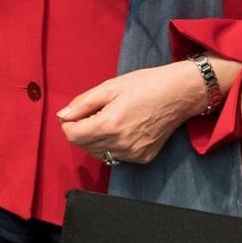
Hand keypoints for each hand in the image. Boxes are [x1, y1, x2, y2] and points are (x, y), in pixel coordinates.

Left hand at [56, 61, 208, 163]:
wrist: (179, 94)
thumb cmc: (144, 84)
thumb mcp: (110, 87)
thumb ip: (83, 103)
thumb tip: (63, 115)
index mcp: (110, 124)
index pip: (73, 136)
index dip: (68, 124)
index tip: (73, 114)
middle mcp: (121, 144)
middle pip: (84, 146)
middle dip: (80, 131)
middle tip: (92, 113)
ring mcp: (133, 154)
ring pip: (99, 153)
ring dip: (95, 140)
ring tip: (108, 119)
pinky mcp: (143, 158)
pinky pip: (116, 156)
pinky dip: (111, 145)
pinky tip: (122, 129)